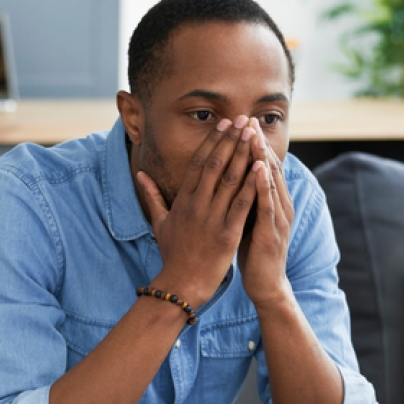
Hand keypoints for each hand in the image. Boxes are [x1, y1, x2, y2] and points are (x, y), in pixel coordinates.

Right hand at [136, 116, 259, 305]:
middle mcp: (196, 206)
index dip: (212, 142)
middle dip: (230, 140)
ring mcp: (212, 219)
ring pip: (229, 180)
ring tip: (254, 134)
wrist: (180, 284)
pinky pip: (242, 204)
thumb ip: (153, 196)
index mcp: (183, 201)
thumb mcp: (159, 223)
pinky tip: (262, 167)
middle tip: (243, 119)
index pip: (198, 164)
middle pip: (214, 165)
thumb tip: (141, 174)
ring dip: (243, 154)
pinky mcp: (227, 234)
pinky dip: (252, 184)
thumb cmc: (172, 255)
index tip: (224, 125)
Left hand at [241, 119, 296, 308]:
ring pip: (270, 181)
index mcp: (269, 200)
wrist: (266, 284)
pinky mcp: (272, 232)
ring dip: (262, 156)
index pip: (261, 165)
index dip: (251, 144)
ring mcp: (277, 217)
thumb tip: (227, 177)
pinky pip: (268, 204)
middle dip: (257, 142)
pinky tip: (258, 169)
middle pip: (269, 166)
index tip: (240, 122)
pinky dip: (263, 185)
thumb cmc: (253, 251)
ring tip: (253, 135)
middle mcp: (278, 204)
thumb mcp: (246, 219)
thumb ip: (241, 197)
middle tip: (248, 119)